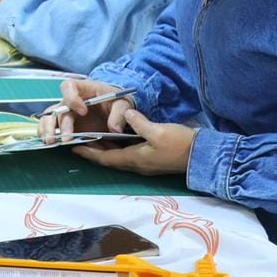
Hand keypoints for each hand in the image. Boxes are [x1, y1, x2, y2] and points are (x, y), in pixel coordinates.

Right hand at [38, 78, 129, 143]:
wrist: (116, 110)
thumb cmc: (116, 102)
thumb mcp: (123, 104)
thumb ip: (119, 114)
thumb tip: (114, 129)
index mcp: (83, 89)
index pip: (69, 87)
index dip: (72, 98)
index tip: (83, 110)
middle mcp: (70, 101)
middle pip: (58, 107)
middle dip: (61, 123)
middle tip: (67, 137)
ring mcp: (66, 114)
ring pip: (49, 118)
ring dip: (48, 129)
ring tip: (50, 141)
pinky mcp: (66, 126)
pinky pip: (51, 128)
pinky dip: (47, 134)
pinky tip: (49, 143)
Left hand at [73, 110, 194, 175]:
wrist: (202, 155)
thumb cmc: (180, 144)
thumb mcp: (158, 131)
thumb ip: (139, 123)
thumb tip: (126, 113)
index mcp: (134, 159)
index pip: (105, 158)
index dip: (89, 153)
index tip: (73, 147)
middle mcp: (136, 163)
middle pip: (109, 158)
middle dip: (93, 150)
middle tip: (78, 139)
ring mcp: (145, 162)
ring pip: (118, 156)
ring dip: (105, 148)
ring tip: (92, 136)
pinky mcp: (151, 158)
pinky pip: (128, 153)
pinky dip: (118, 146)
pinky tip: (115, 136)